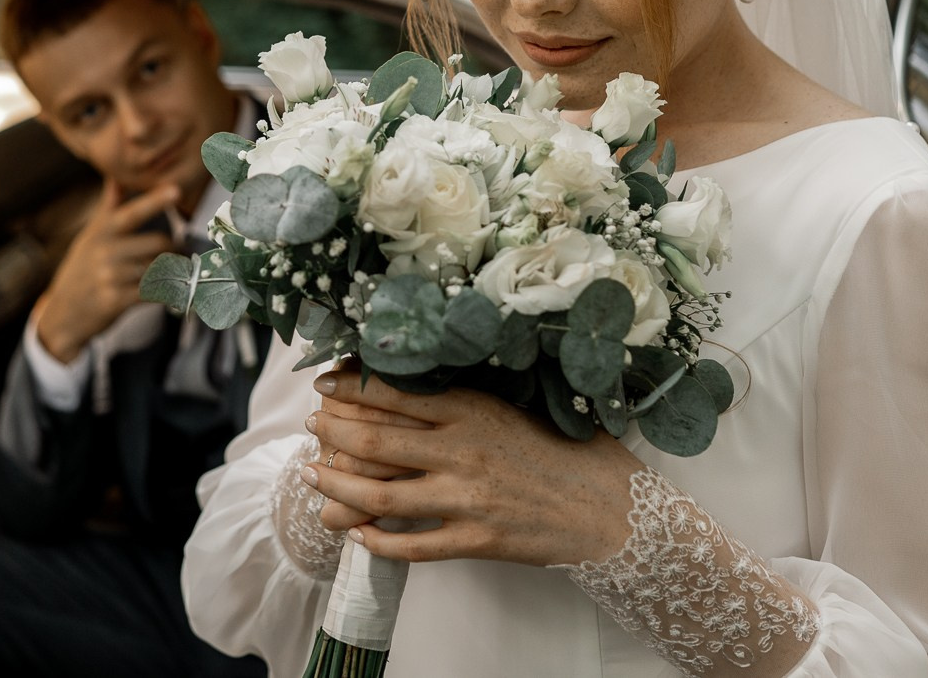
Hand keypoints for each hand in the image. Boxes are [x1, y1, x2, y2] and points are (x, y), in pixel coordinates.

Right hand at [33, 176, 180, 363]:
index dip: (154, 201)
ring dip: (172, 272)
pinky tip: (168, 292)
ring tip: (174, 273)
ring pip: (159, 268)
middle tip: (179, 253)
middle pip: (157, 243)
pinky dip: (166, 292)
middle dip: (174, 248)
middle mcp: (104, 252)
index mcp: (101, 233)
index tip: (176, 190)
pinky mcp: (115, 301)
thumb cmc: (80, 270)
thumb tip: (116, 176)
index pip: (131, 213)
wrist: (61, 315)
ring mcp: (109, 277)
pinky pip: (153, 292)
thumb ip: (108, 207)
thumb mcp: (89, 237)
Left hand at [301, 368, 644, 566]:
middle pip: (373, 440)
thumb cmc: (572, 452)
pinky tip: (357, 534)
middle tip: (312, 426)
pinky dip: (376, 541)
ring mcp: (467, 499)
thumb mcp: (521, 407)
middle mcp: (463, 450)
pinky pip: (411, 545)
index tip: (325, 383)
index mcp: (474, 410)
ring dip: (337, 486)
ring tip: (312, 475)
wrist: (615, 509)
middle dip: (331, 432)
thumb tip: (423, 383)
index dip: (350, 386)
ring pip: (381, 495)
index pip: (394, 392)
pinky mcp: (477, 540)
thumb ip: (471, 399)